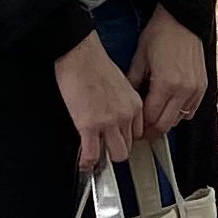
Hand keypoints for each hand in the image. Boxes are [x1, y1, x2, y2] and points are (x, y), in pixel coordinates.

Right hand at [56, 29, 145, 174]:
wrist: (79, 55)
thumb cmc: (94, 64)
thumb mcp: (120, 83)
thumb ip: (122, 102)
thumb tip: (116, 113)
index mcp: (134, 104)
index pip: (138, 133)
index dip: (126, 138)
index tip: (119, 140)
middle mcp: (126, 115)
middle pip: (129, 146)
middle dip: (116, 149)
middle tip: (105, 150)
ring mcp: (109, 122)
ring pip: (116, 154)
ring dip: (105, 157)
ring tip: (96, 157)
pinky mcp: (89, 125)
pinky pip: (92, 153)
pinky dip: (88, 161)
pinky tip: (84, 163)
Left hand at [128, 5, 210, 138]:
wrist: (182, 20)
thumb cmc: (161, 34)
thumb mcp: (139, 58)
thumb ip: (133, 83)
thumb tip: (128, 102)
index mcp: (166, 83)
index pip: (151, 117)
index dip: (140, 127)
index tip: (133, 129)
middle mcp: (184, 90)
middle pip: (166, 124)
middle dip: (151, 131)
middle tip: (141, 131)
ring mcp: (195, 90)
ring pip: (179, 120)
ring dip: (166, 121)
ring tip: (154, 117)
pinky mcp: (202, 87)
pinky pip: (191, 111)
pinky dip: (179, 113)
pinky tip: (170, 106)